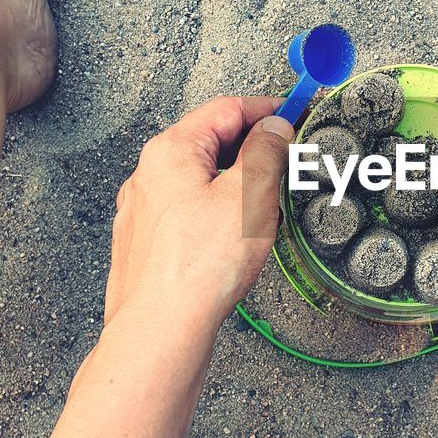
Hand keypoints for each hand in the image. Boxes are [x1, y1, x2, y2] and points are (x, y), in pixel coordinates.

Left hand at [104, 96, 293, 335]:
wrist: (160, 328)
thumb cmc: (197, 268)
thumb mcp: (249, 197)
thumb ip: (265, 153)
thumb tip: (275, 130)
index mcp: (171, 151)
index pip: (226, 109)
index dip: (267, 108)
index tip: (293, 112)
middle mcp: (149, 175)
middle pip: (210, 142)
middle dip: (252, 148)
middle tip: (285, 158)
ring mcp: (144, 210)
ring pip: (199, 179)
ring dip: (234, 182)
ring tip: (263, 204)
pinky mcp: (146, 242)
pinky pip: (187, 210)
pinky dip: (215, 211)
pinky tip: (232, 236)